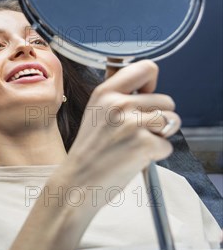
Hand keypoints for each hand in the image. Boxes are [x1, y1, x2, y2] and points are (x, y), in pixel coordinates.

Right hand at [64, 60, 179, 192]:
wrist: (78, 181)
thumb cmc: (89, 149)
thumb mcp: (95, 111)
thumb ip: (117, 93)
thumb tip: (144, 78)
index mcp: (105, 92)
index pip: (146, 68)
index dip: (151, 84)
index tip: (143, 97)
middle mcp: (119, 103)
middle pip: (166, 100)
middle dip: (159, 117)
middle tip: (136, 131)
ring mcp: (132, 123)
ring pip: (171, 121)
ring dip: (160, 135)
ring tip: (135, 143)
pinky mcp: (144, 144)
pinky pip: (168, 145)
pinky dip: (156, 154)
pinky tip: (134, 157)